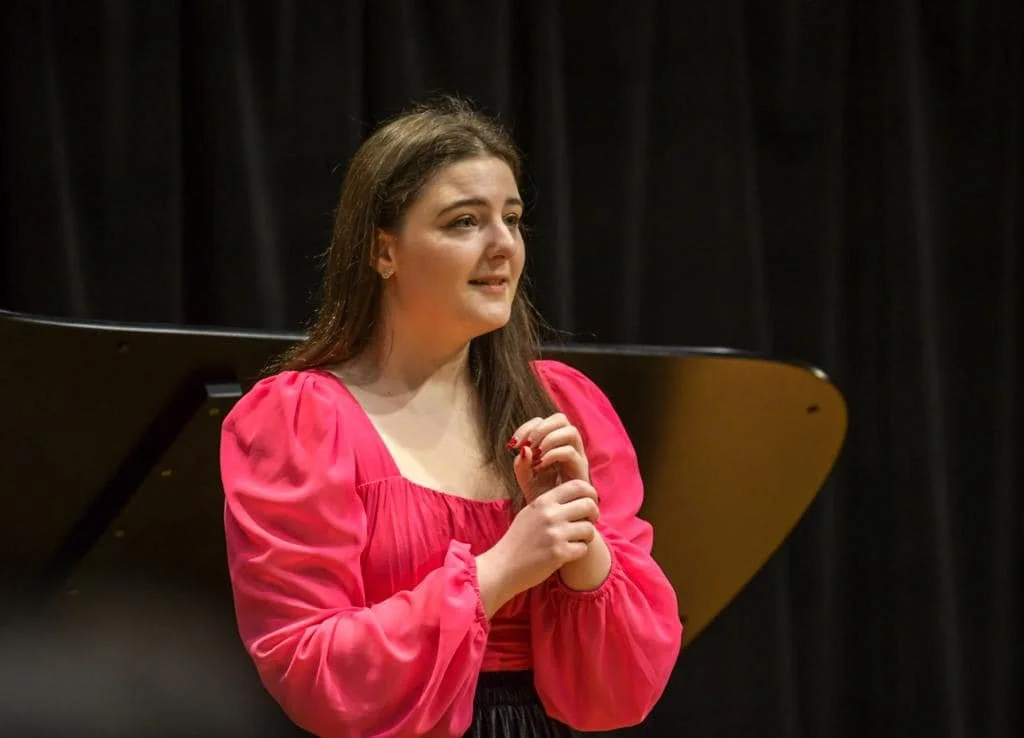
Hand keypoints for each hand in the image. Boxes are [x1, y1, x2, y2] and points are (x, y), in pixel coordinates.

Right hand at [476, 480, 599, 615]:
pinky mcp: (559, 553)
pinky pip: (583, 548)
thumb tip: (577, 496)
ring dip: (586, 536)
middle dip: (594, 514)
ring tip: (575, 541)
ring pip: (589, 529)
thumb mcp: (530, 513)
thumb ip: (550, 504)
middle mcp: (550, 514)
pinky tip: (567, 554)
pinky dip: (578, 552)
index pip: (577, 485)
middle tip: (588, 522)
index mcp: (543, 501)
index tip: (591, 501)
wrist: (502, 566)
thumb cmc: (517, 541)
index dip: (590, 492)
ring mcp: (555, 534)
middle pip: (589, 505)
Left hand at [509, 413, 589, 501]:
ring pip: (570, 431)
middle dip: (540, 428)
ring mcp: (577, 457)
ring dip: (549, 439)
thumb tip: (523, 448)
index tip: (512, 444)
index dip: (527, 427)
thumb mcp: (525, 479)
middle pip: (560, 419)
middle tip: (526, 444)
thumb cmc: (542, 498)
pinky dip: (552, 455)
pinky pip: (570, 452)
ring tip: (536, 455)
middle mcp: (568, 446)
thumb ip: (521, 464)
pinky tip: (541, 466)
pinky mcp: (581, 470)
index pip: (543, 421)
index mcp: (553, 444)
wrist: (557, 519)